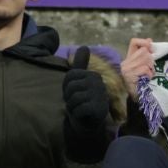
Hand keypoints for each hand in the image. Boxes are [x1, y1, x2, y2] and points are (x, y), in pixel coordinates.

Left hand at [62, 47, 112, 162]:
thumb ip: (80, 64)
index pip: (71, 75)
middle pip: (71, 86)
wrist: (88, 121)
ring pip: (74, 98)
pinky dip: (77, 113)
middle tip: (76, 101)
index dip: (67, 86)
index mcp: (93, 76)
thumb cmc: (81, 99)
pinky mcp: (98, 108)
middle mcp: (100, 84)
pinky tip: (83, 114)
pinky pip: (79, 108)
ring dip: (72, 105)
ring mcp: (100, 96)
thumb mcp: (79, 80)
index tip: (73, 92)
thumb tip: (83, 46)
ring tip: (79, 108)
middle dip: (69, 96)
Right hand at [121, 37, 155, 85]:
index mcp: (129, 58)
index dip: (144, 42)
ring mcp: (126, 69)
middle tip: (150, 69)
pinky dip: (149, 74)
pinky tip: (146, 79)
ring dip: (151, 68)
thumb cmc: (139, 83)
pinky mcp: (129, 75)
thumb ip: (145, 55)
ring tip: (148, 75)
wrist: (130, 98)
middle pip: (144, 51)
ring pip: (146, 59)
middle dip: (151, 60)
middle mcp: (126, 62)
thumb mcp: (143, 67)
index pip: (134, 42)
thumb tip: (149, 40)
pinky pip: (145, 68)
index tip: (151, 48)